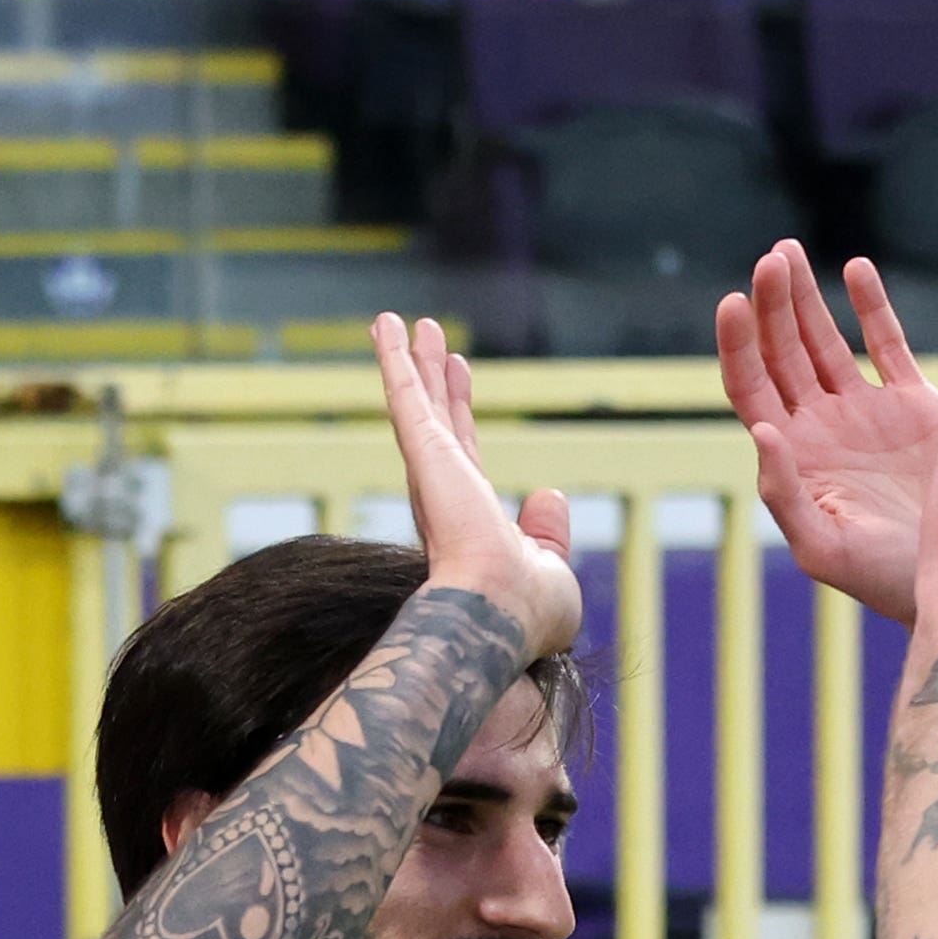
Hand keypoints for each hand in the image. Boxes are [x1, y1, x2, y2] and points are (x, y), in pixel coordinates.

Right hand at [372, 312, 582, 661]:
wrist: (501, 618)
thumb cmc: (527, 612)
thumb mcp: (550, 567)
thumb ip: (547, 532)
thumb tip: (551, 496)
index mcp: (471, 518)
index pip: (464, 451)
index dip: (459, 409)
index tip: (459, 371)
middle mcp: (444, 492)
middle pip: (435, 419)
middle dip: (431, 377)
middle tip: (428, 335)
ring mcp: (432, 472)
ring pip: (415, 403)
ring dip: (407, 359)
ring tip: (398, 320)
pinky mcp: (425, 454)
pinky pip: (405, 395)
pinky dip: (393, 358)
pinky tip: (386, 324)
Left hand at [716, 244, 937, 624]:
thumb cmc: (886, 582)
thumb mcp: (825, 549)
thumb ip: (785, 495)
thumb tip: (761, 432)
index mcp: (792, 457)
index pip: (750, 386)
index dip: (738, 344)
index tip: (734, 300)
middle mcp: (821, 428)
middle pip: (782, 351)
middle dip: (772, 304)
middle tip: (772, 259)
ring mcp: (865, 412)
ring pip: (823, 340)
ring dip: (803, 296)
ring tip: (787, 252)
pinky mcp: (914, 403)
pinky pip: (885, 342)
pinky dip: (870, 305)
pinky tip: (855, 268)